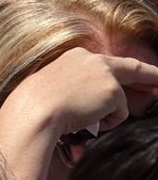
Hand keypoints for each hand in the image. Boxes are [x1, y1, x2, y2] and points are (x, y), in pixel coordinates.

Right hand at [6, 47, 157, 135]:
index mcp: (75, 57)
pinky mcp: (113, 92)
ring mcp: (105, 74)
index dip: (120, 71)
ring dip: (106, 114)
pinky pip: (118, 114)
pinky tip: (86, 121)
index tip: (133, 75)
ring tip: (82, 120)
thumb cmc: (33, 106)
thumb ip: (73, 88)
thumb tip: (87, 102)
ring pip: (118, 100)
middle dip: (150, 75)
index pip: (106, 64)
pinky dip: (106, 122)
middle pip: (130, 68)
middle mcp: (93, 60)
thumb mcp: (52, 89)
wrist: (34, 111)